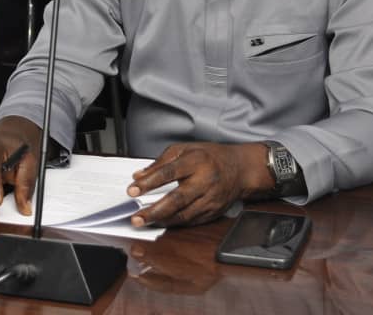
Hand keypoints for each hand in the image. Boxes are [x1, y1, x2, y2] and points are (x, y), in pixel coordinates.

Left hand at [127, 142, 271, 227]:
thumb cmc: (210, 157)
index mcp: (196, 162)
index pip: (168, 173)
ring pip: (184, 215)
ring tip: (144, 222)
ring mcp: (211, 199)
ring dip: (162, 220)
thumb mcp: (184, 149)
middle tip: (136, 218)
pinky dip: (175, 223)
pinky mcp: (213, 212)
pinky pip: (191, 221)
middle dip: (154, 211)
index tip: (132, 190)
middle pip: (177, 199)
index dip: (149, 183)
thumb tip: (139, 176)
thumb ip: (160, 162)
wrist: (240, 169)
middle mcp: (205, 181)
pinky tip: (161, 222)